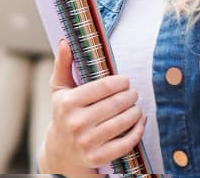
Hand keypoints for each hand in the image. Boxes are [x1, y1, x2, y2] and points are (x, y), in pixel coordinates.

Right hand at [38, 40, 145, 173]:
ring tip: (136, 106)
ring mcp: (87, 142)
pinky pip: (126, 143)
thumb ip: (63, 64)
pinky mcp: (97, 157)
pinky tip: (139, 123)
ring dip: (136, 112)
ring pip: (123, 122)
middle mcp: (76, 123)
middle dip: (131, 96)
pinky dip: (137, 131)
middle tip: (133, 93)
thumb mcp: (60, 89)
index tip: (125, 81)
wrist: (60, 151)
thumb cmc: (64, 114)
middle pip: (117, 104)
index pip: (104, 87)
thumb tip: (65, 42)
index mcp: (68, 102)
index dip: (121, 82)